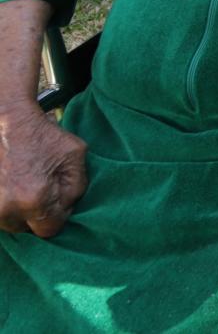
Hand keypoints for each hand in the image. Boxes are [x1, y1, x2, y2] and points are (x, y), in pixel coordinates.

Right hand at [0, 102, 87, 237]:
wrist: (7, 121)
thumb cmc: (43, 136)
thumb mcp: (75, 156)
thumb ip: (77, 188)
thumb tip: (66, 209)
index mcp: (35, 199)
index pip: (49, 230)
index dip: (58, 216)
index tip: (58, 200)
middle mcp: (7, 208)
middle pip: (26, 229)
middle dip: (37, 215)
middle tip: (41, 191)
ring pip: (9, 223)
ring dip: (18, 212)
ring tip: (25, 186)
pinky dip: (5, 204)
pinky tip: (13, 186)